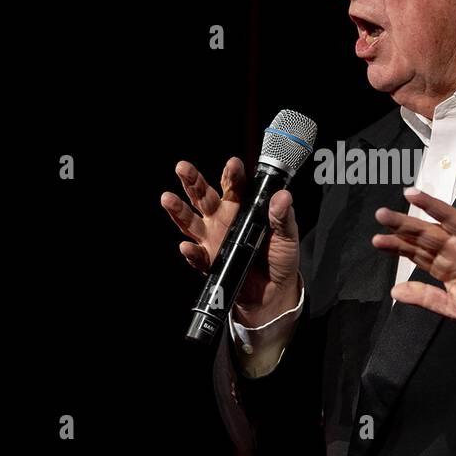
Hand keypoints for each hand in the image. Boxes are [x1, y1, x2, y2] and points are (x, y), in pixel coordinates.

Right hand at [161, 158, 300, 325]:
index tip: (233, 164)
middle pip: (203, 196)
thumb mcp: (287, 235)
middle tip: (182, 167)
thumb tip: (283, 196)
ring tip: (167, 198)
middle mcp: (221, 219)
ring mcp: (211, 239)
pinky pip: (197, 256)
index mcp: (241, 207)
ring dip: (178, 210)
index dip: (232, 175)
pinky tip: (187, 246)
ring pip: (190, 221)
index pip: (234, 186)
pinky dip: (191, 252)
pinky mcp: (208, 261)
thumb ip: (283, 217)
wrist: (273, 291)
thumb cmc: (279, 257)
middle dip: (192, 182)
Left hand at [371, 169, 455, 331]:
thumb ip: (427, 298)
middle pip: (427, 233)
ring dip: (432, 206)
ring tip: (410, 195)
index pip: (416, 253)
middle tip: (381, 214)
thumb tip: (395, 291)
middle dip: (404, 224)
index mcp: (446, 268)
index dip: (397, 245)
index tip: (376, 240)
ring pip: (450, 219)